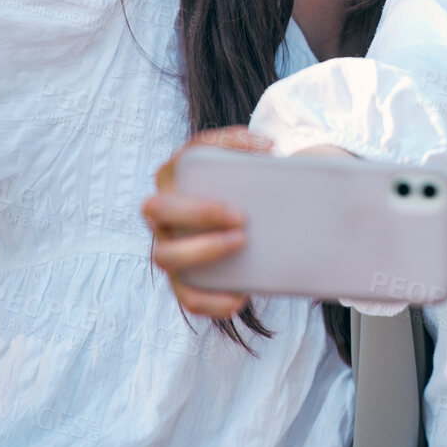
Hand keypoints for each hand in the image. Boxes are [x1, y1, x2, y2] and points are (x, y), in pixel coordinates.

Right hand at [144, 126, 272, 318]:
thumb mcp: (252, 176)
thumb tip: (289, 162)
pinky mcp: (182, 281)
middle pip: (158, 208)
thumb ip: (263, 166)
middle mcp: (161, 213)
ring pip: (165, 256)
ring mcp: (167, 247)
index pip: (189, 152)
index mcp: (176, 176)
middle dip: (198, 211)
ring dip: (203, 250)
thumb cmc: (246, 194)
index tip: (265, 148)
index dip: (221, 146)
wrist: (238, 226)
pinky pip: (189, 298)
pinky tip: (241, 296)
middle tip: (240, 215)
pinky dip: (213, 301)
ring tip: (242, 242)